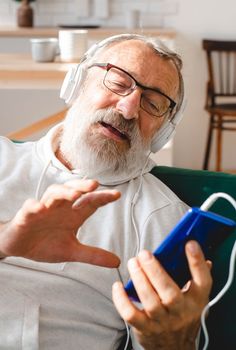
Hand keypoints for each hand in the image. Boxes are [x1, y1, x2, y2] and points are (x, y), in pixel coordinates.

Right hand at [0, 179, 120, 266]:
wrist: (19, 246)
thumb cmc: (46, 244)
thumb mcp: (71, 252)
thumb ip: (93, 255)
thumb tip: (117, 262)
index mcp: (72, 215)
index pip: (90, 202)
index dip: (103, 197)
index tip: (117, 194)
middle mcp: (59, 208)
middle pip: (72, 191)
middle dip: (83, 186)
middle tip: (95, 185)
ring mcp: (43, 209)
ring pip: (53, 194)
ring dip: (63, 192)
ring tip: (75, 195)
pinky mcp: (25, 216)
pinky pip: (29, 207)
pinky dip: (34, 206)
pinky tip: (40, 208)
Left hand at [112, 241, 211, 349]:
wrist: (176, 348)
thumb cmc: (183, 315)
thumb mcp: (195, 297)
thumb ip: (196, 276)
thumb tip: (199, 254)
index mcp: (196, 299)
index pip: (203, 280)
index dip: (197, 262)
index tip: (189, 244)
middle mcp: (181, 311)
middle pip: (169, 292)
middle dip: (155, 271)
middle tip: (144, 254)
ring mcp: (162, 321)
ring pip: (150, 301)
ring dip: (139, 280)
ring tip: (132, 263)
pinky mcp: (145, 328)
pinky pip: (131, 314)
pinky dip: (121, 300)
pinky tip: (118, 285)